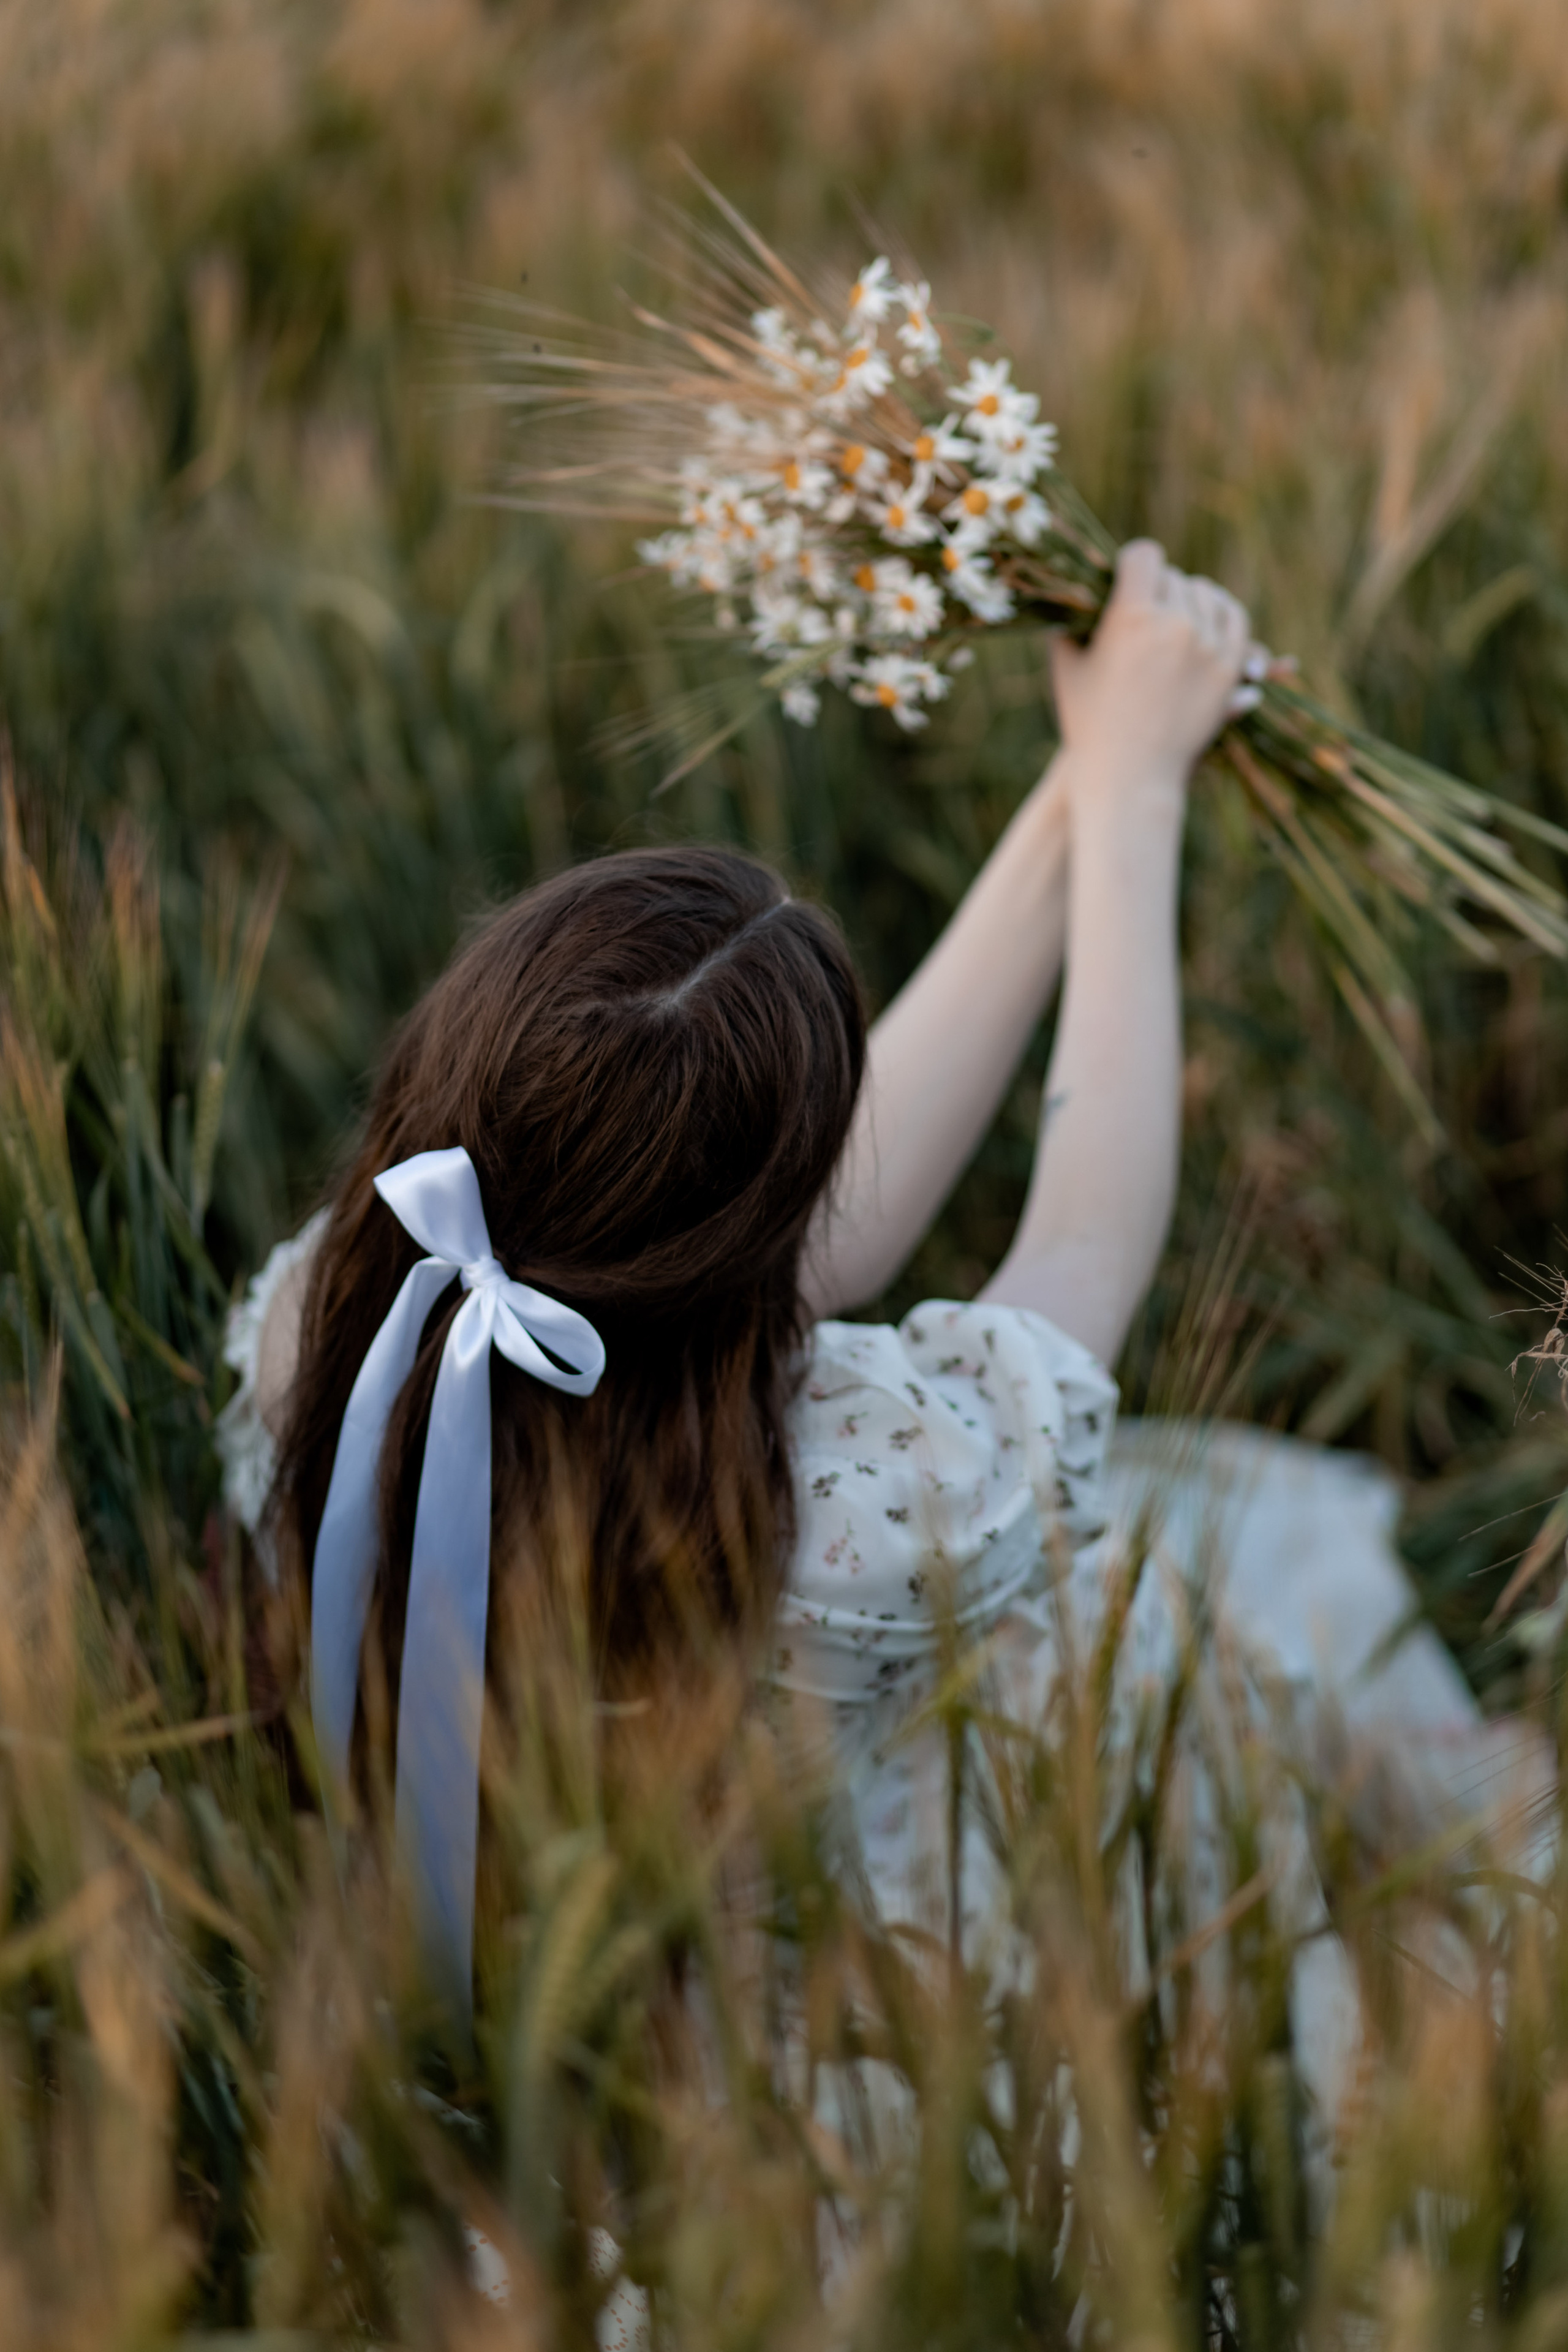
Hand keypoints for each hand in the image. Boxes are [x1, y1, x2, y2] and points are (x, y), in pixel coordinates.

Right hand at [1048, 540, 1251, 805]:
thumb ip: (1069, 622)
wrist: (1129, 777)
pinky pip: (1235, 619)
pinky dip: (1221, 614)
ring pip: (1207, 594)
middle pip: (1174, 577)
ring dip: (1190, 599)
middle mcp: (1174, 624)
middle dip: (1158, 589)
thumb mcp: (1067, 667)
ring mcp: (1208, 646)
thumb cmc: (1088, 724)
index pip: (1145, 555)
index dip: (1133, 564)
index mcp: (1131, 617)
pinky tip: (1205, 622)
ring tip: (1176, 615)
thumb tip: (1076, 589)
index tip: (1128, 578)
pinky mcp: (1230, 669)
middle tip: (1146, 608)